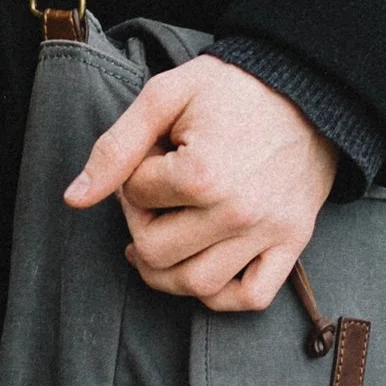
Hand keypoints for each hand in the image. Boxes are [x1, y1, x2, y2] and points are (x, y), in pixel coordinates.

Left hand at [65, 59, 334, 314]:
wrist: (310, 88)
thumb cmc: (235, 88)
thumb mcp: (167, 95)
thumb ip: (116, 146)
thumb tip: (75, 198)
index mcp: (203, 174)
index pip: (134, 197)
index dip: (133, 175)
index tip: (153, 154)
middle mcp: (237, 213)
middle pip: (154, 252)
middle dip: (141, 223)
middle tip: (154, 196)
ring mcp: (268, 233)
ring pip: (196, 284)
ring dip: (167, 268)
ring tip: (164, 237)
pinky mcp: (292, 242)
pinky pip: (250, 297)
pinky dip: (220, 296)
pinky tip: (201, 267)